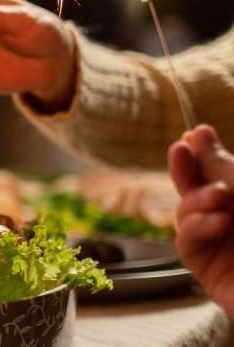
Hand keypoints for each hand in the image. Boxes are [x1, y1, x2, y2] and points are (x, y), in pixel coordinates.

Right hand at [169, 125, 233, 316]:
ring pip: (187, 213)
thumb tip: (197, 136)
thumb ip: (224, 167)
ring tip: (219, 197)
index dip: (206, 152)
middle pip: (199, 189)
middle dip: (187, 169)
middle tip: (180, 147)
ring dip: (196, 199)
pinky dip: (197, 227)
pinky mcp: (209, 271)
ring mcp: (222, 247)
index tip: (196, 132)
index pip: (223, 174)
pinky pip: (186, 241)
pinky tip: (218, 223)